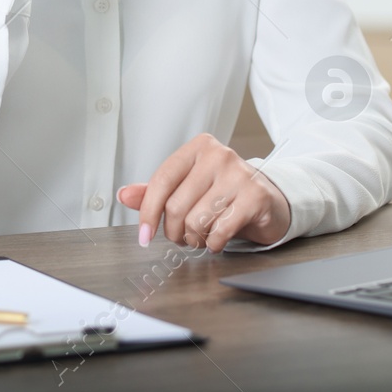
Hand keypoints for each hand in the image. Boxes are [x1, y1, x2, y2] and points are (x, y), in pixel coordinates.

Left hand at [117, 134, 291, 252]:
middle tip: (184, 236)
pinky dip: (214, 243)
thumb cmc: (223, 195)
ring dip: (195, 239)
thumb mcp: (188, 189)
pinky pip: (220, 231)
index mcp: (198, 148)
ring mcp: (239, 174)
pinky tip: (219, 239)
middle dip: (175, 231)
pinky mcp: (255, 196)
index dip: (148, 212)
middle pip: (176, 206)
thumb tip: (123, 195)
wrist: (268, 201)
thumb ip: (155, 192)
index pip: (162, 180)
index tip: (144, 235)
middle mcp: (219, 155)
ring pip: (196, 220)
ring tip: (203, 235)